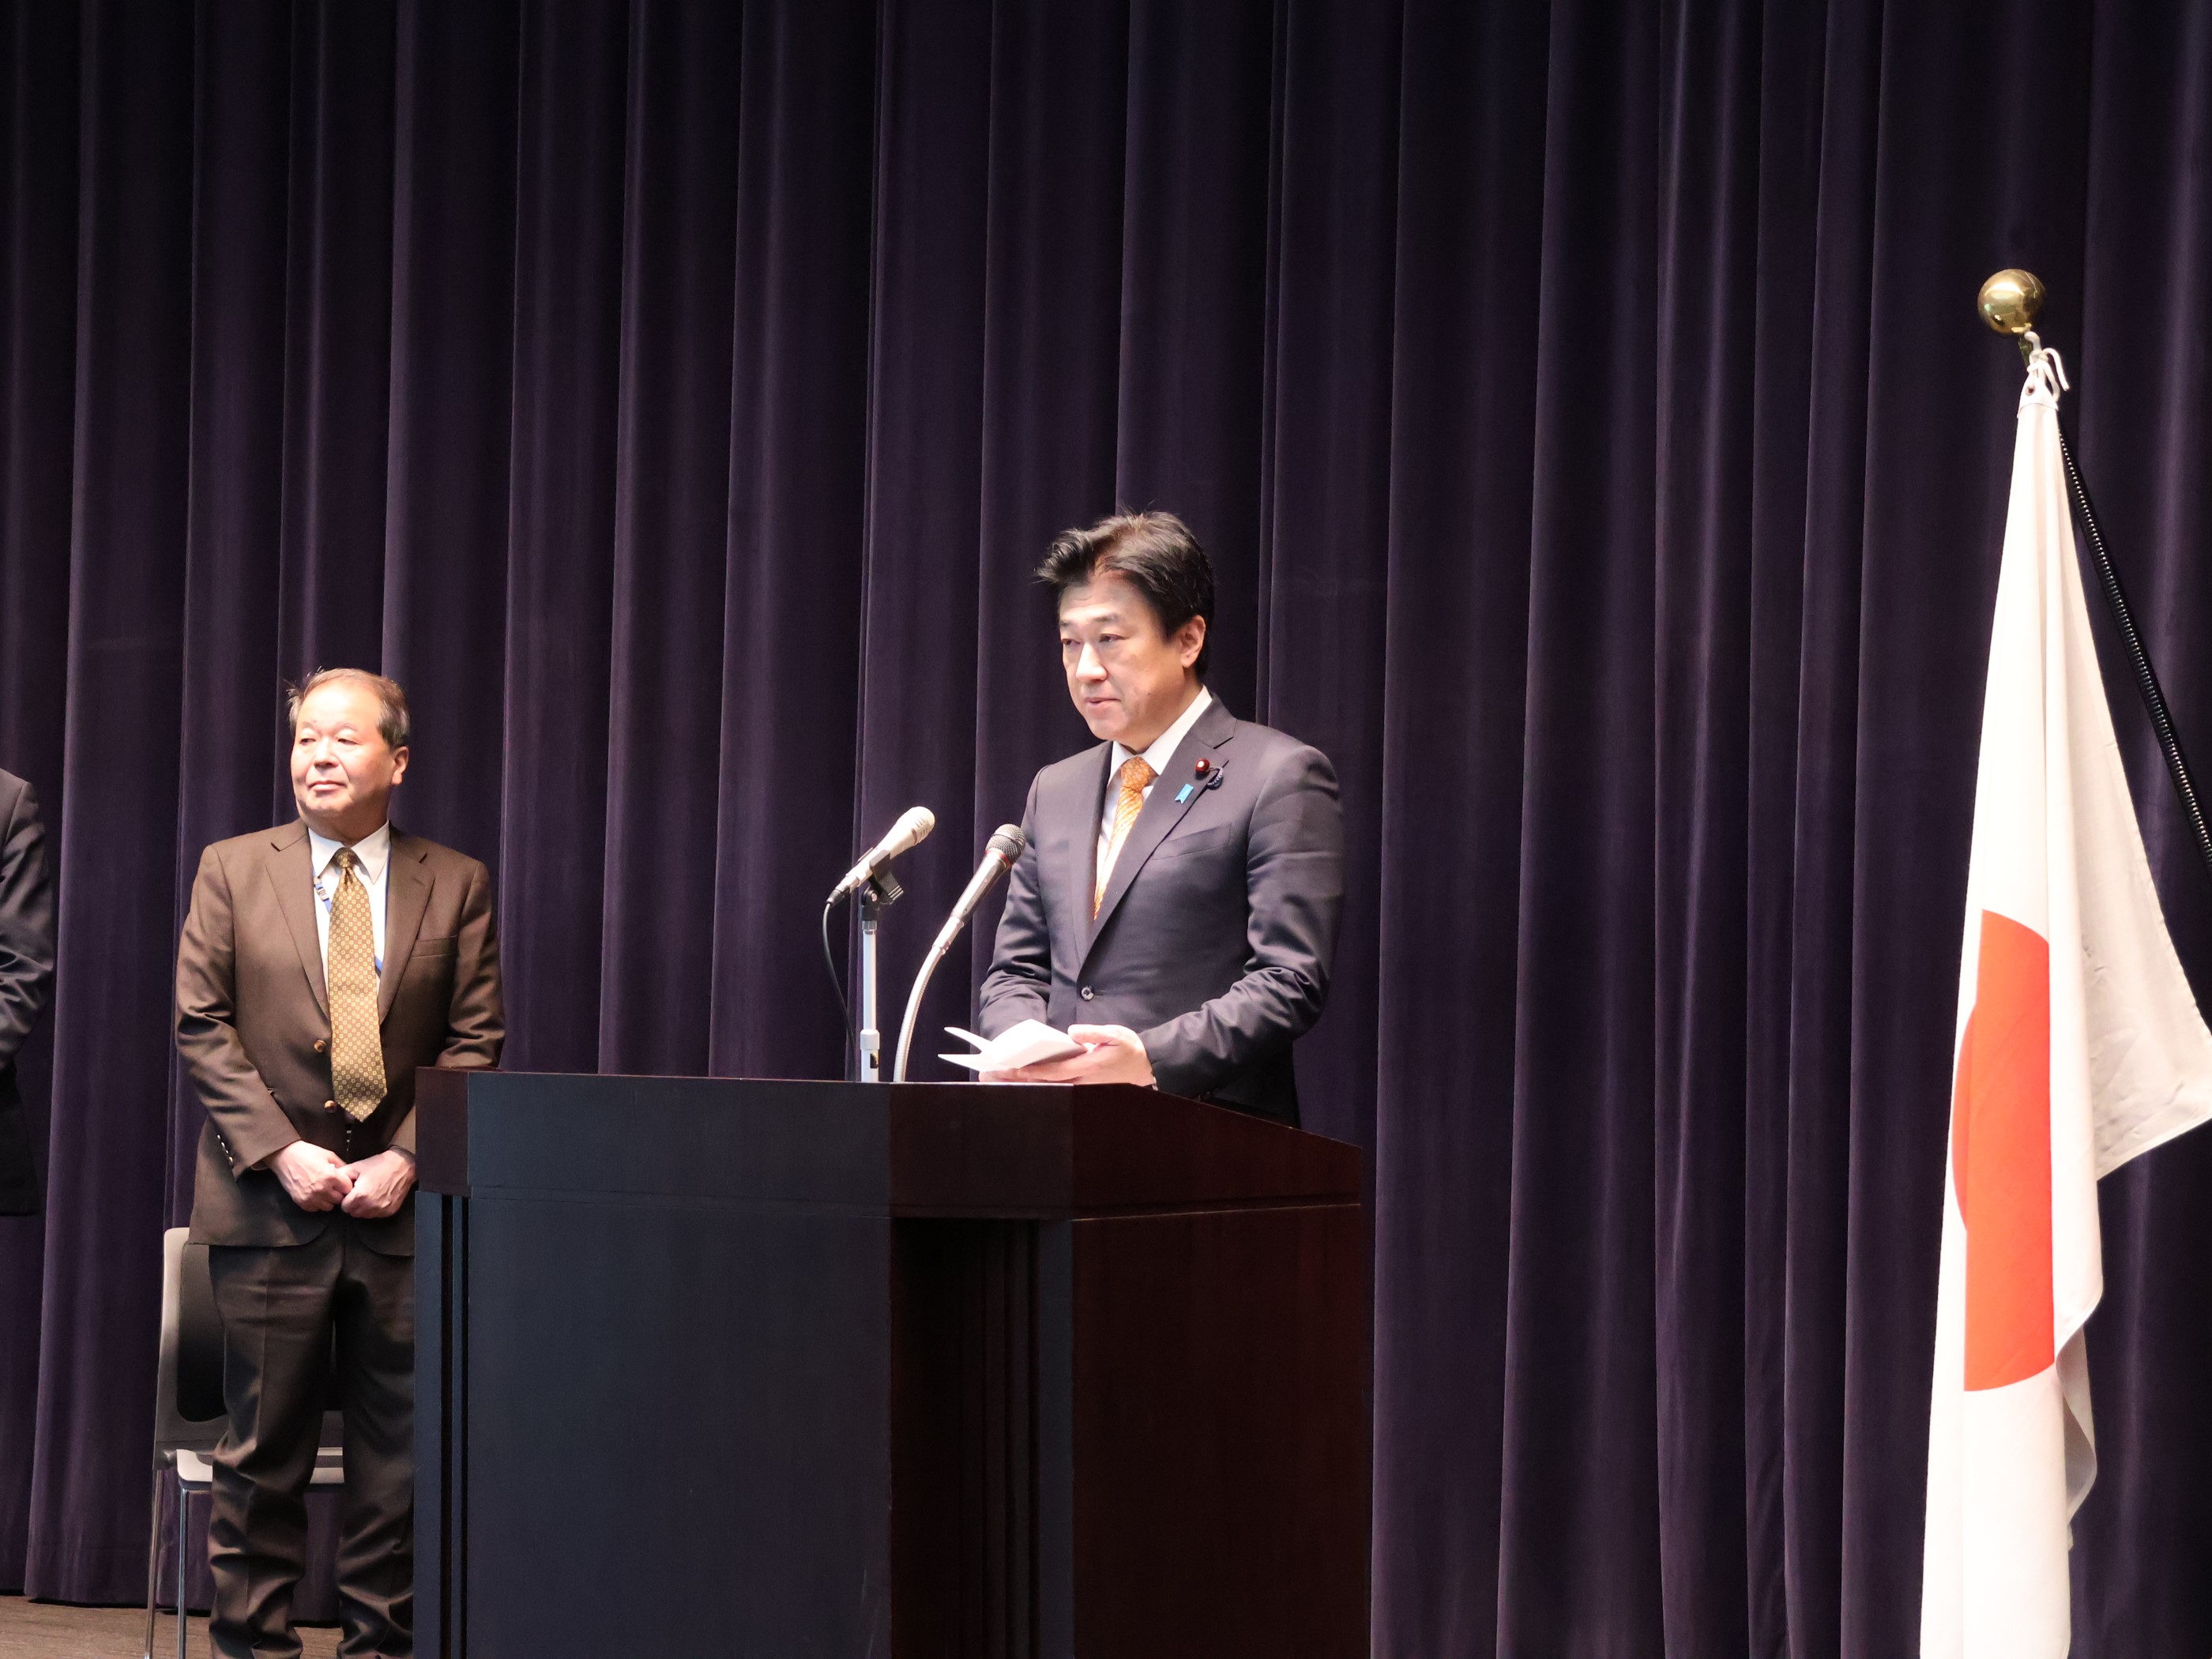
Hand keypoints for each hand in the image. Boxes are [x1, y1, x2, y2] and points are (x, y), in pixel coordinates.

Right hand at [270, 1141, 354, 1211]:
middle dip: (338, 1193)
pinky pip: (315, 1208)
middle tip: (333, 1185)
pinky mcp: (301, 1202)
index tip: (343, 1182)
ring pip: (328, 1206)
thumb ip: (342, 1166)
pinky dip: (317, 1203)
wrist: (285, 1157)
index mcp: (330, 1176)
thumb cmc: (307, 1154)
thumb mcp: (329, 1155)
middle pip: (339, 1199)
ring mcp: (310, 1197)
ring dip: (328, 1199)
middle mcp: (321, 1189)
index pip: (348, 1189)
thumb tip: (351, 1175)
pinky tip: (315, 1193)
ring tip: (324, 1189)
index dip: (347, 1185)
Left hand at [339, 1148, 416, 1218]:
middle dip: (354, 1204)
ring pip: (364, 1215)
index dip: (346, 1198)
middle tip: (361, 1191)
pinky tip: (378, 1196)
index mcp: (360, 1196)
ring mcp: (381, 1210)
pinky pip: (376, 1214)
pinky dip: (375, 1208)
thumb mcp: (356, 1167)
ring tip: (370, 1193)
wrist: (403, 1166)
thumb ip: (340, 1176)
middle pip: (353, 1213)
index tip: (352, 1192)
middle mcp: (370, 1206)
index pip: (344, 1207)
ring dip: (364, 1207)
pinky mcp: (389, 1211)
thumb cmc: (379, 1165)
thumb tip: (330, 1181)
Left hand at [999, 1024, 1154, 1086]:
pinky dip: (1035, 1083)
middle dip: (1016, 1080)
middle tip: (990, 1076)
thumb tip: (1072, 1032)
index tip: (1011, 1070)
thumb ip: (1094, 1032)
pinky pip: (1053, 1086)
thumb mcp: (1115, 1034)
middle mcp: (1080, 1082)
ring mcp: (1079, 1087)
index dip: (1031, 1072)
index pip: (1053, 1072)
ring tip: (996, 1079)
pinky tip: (1019, 1079)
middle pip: (1043, 1083)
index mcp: (1087, 1068)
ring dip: (1021, 1083)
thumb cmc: (1129, 1048)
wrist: (1146, 1066)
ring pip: (1046, 1087)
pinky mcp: (1080, 1086)